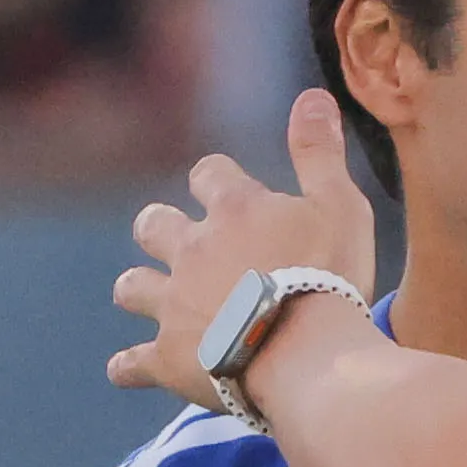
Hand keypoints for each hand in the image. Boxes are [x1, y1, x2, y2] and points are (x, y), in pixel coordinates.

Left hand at [107, 92, 388, 411]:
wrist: (304, 355)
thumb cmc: (328, 278)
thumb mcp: (339, 205)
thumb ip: (320, 152)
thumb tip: (312, 95)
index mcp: (233, 210)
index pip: (209, 174)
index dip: (215, 181)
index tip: (228, 193)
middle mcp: (192, 250)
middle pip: (154, 225)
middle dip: (159, 229)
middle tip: (174, 240)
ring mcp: (174, 305)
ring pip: (132, 286)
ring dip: (137, 288)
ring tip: (146, 296)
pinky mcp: (167, 358)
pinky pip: (132, 363)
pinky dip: (129, 366)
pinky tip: (127, 371)